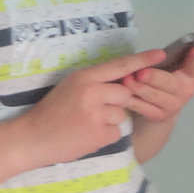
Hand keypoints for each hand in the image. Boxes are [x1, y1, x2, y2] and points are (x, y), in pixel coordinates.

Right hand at [14, 48, 167, 166]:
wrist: (32, 138)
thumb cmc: (52, 111)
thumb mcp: (70, 87)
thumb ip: (95, 82)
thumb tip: (122, 82)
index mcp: (84, 77)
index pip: (120, 66)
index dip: (142, 60)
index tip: (160, 54)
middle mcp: (92, 92)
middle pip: (125, 93)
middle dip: (117, 102)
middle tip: (94, 110)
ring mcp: (96, 114)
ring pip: (122, 114)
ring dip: (110, 121)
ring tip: (86, 124)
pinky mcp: (99, 134)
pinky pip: (116, 132)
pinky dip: (106, 135)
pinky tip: (87, 136)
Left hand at [122, 45, 193, 123]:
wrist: (162, 108)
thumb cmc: (166, 80)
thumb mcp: (174, 68)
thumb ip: (179, 58)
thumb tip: (188, 47)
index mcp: (191, 78)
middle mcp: (184, 93)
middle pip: (169, 84)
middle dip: (155, 77)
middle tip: (141, 72)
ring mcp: (170, 107)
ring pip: (152, 96)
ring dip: (138, 88)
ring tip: (126, 79)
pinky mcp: (156, 116)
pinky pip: (141, 106)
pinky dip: (130, 98)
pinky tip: (120, 91)